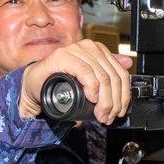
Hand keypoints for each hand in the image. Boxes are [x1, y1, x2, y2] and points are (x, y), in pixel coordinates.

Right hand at [19, 39, 133, 123]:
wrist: (35, 83)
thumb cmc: (60, 81)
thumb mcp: (88, 77)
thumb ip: (106, 68)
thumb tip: (127, 63)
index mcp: (97, 49)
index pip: (120, 73)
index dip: (123, 96)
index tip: (119, 111)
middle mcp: (88, 47)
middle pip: (112, 77)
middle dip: (113, 102)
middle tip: (108, 116)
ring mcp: (76, 50)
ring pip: (102, 78)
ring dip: (104, 101)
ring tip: (100, 114)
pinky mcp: (63, 57)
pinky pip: (86, 73)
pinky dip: (91, 89)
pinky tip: (91, 99)